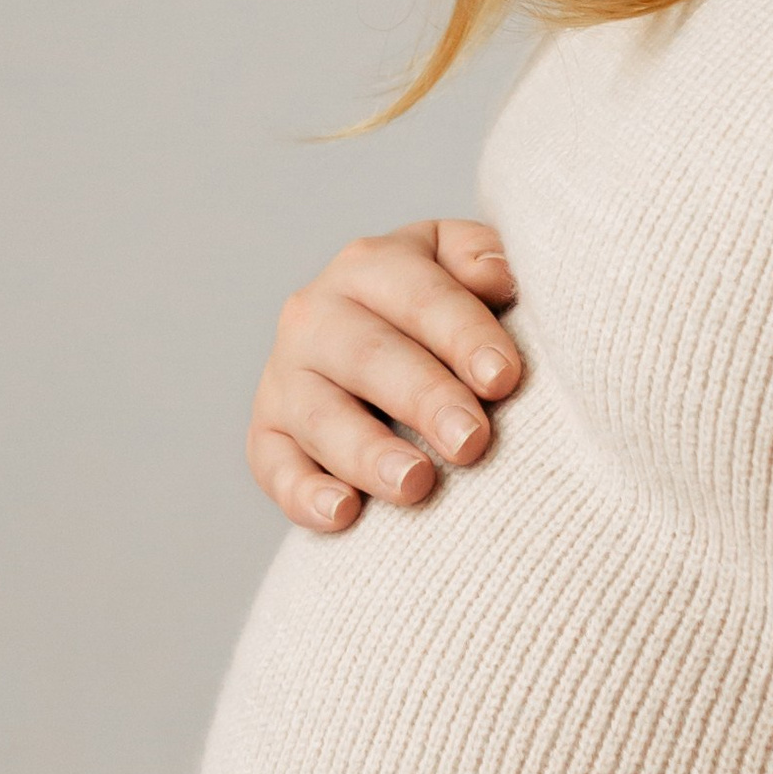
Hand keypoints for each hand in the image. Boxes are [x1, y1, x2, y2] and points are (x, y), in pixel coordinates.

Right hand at [247, 218, 522, 532]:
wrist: (395, 353)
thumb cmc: (447, 313)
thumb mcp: (465, 268)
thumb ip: (483, 259)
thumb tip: (496, 277)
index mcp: (372, 265)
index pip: (420, 296)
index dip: (464, 336)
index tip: (504, 379)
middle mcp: (316, 314)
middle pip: (369, 356)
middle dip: (424, 398)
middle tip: (471, 441)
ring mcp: (286, 376)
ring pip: (319, 414)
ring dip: (366, 451)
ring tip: (415, 483)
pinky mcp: (268, 433)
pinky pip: (274, 465)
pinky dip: (304, 492)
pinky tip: (343, 514)